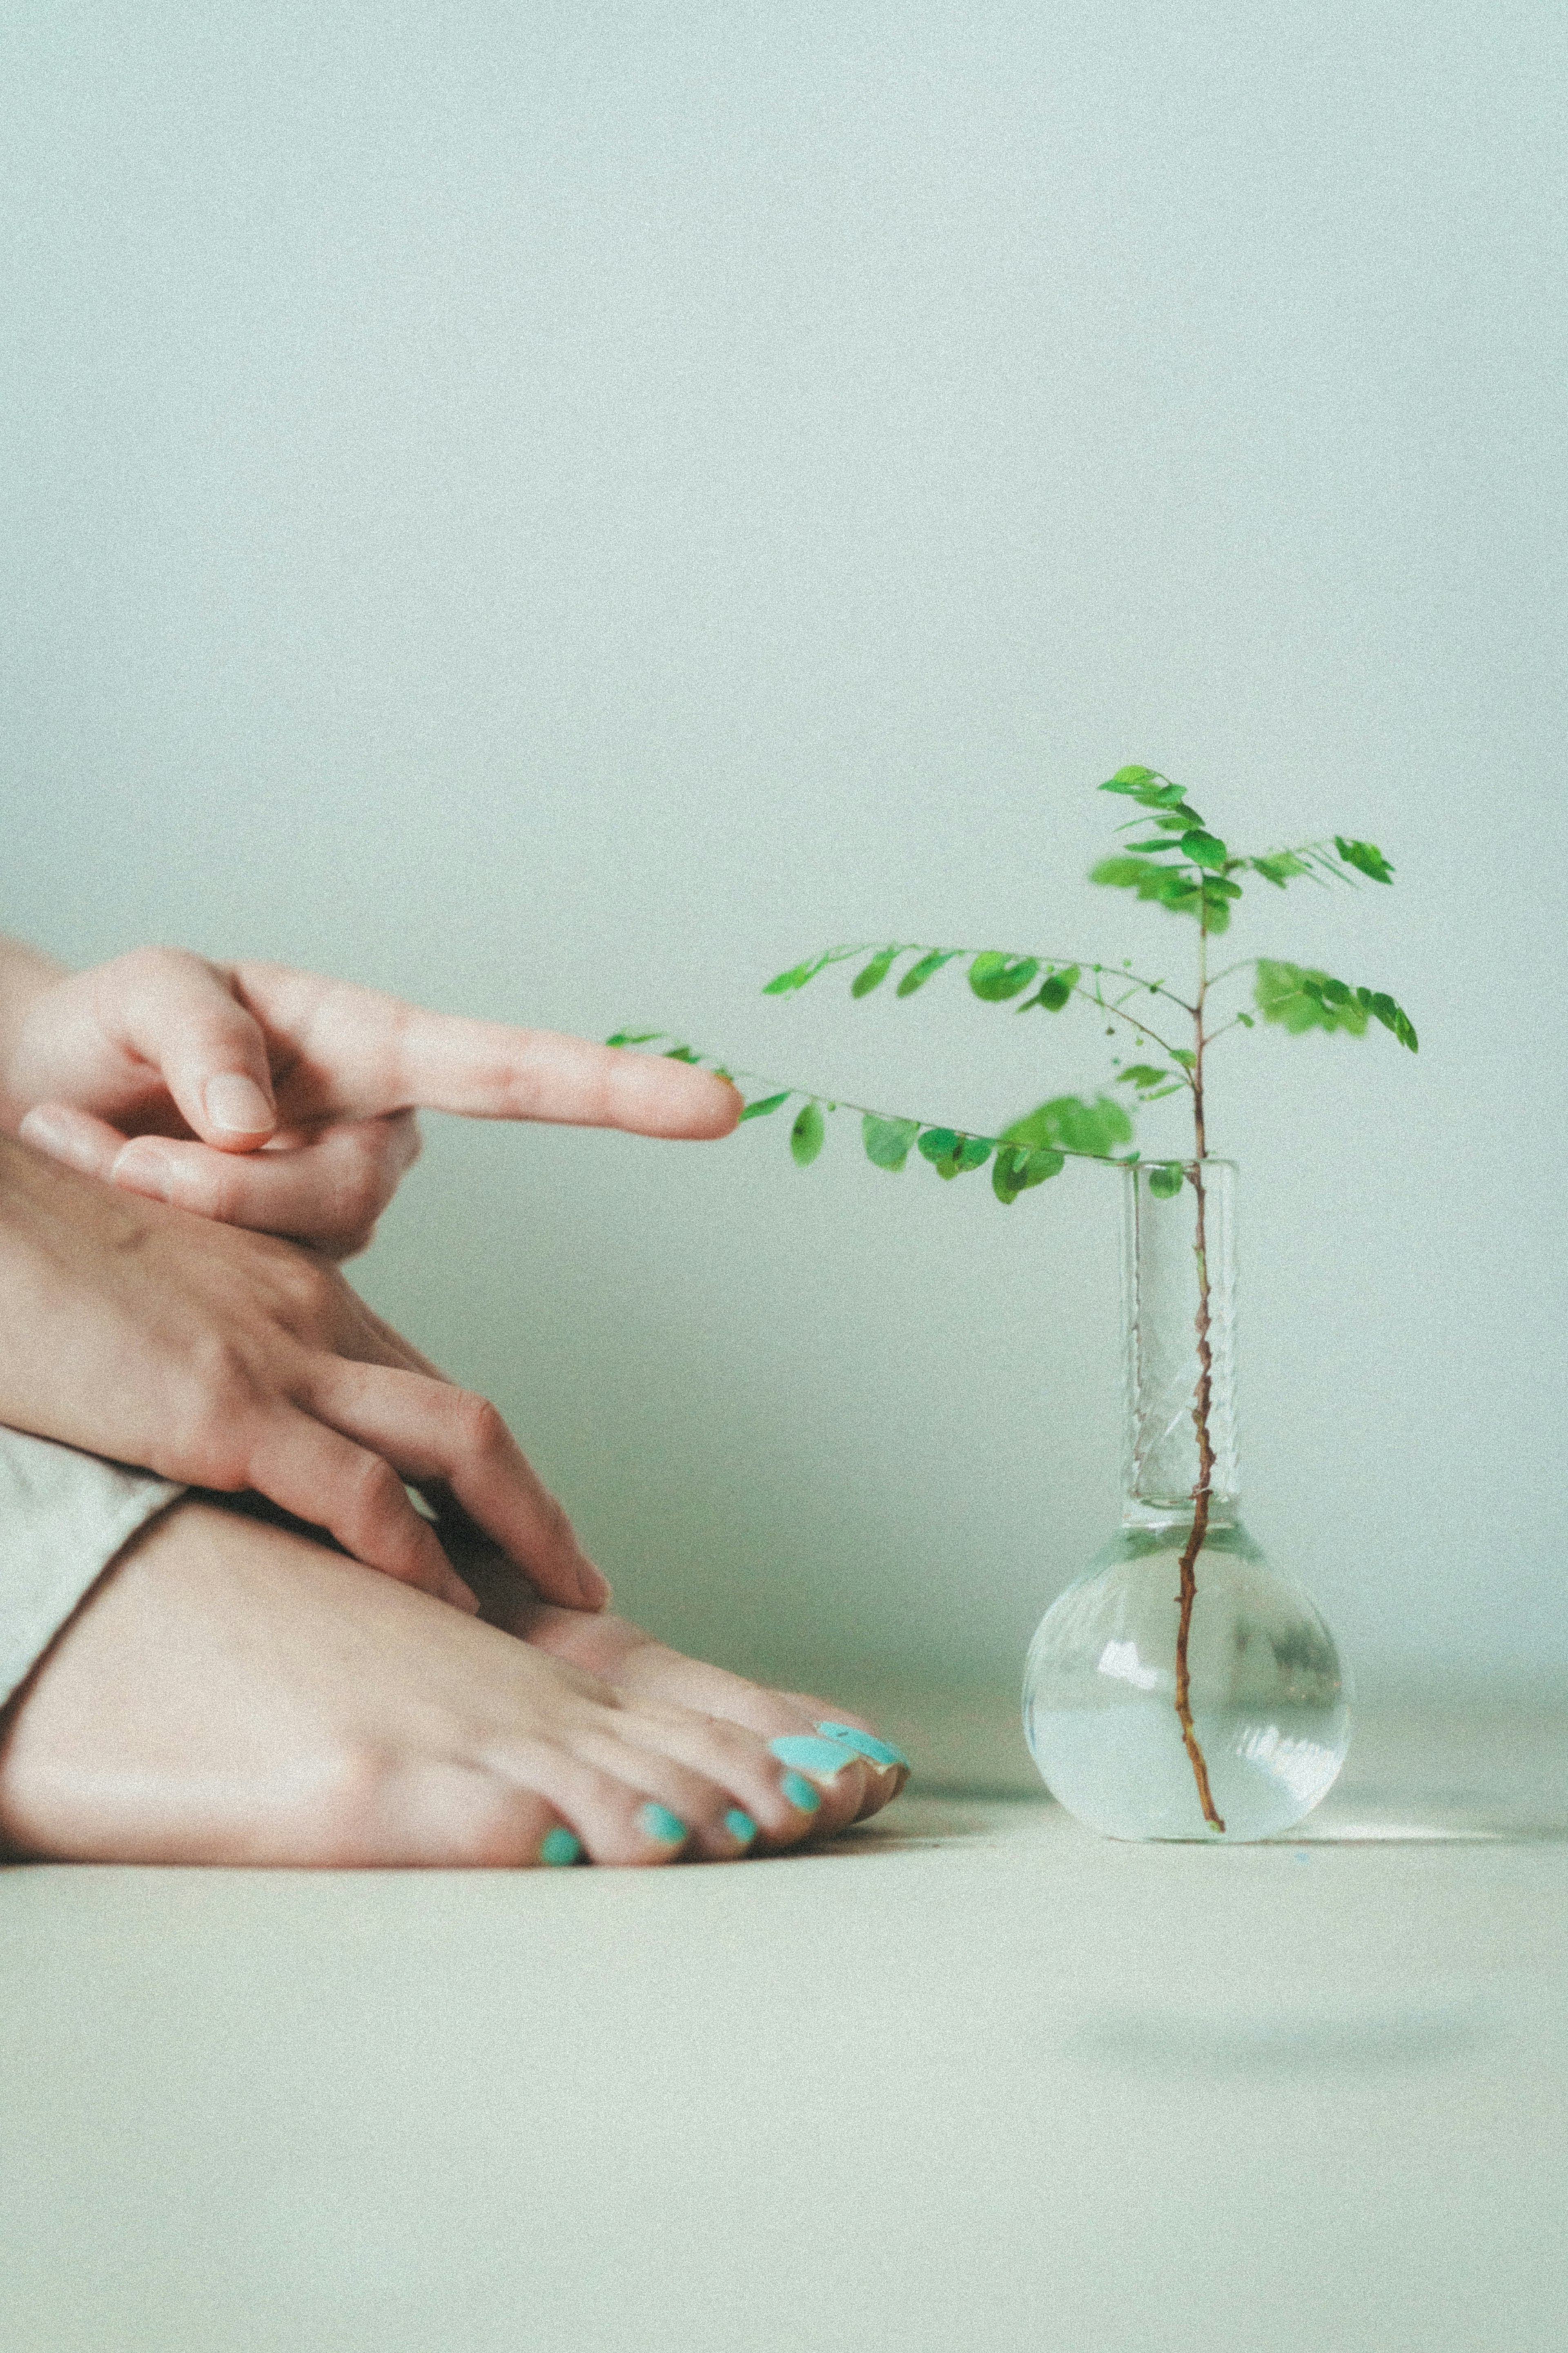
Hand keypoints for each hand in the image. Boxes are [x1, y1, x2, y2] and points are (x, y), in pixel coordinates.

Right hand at [0, 1132, 610, 1614]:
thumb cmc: (25, 1268)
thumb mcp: (137, 1309)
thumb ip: (194, 1368)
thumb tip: (208, 1453)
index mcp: (287, 1287)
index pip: (415, 1385)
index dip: (478, 1470)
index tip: (515, 1532)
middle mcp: (307, 1311)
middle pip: (467, 1418)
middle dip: (537, 1509)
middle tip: (581, 1584)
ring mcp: (273, 1355)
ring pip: (456, 1443)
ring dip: (523, 1532)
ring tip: (561, 1608)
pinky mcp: (222, 1405)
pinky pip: (359, 1492)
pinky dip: (418, 1556)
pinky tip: (448, 1606)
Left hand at [4, 947, 738, 1256]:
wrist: (46, 1099)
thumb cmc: (114, 1031)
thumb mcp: (145, 994)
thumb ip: (200, 1035)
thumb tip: (258, 1116)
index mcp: (371, 1046)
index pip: (512, 1070)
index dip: (617, 1090)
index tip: (717, 1104)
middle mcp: (374, 1132)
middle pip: (352, 1193)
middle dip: (232, 1186)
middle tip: (116, 1144)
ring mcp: (333, 1211)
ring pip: (301, 1250)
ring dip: (191, 1208)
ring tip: (93, 1145)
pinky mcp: (291, 1277)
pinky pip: (253, 1286)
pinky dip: (168, 1234)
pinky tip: (106, 1177)